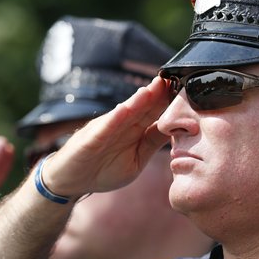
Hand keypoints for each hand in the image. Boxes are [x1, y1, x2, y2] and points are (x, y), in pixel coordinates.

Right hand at [45, 77, 170, 197]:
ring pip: (125, 113)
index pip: (154, 113)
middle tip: (175, 78)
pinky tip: (124, 109)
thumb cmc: (102, 170)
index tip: (187, 91)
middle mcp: (121, 125)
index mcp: (134, 131)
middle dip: (158, 94)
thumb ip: (152, 143)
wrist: (71, 181)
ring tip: (153, 87)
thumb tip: (176, 129)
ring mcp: (105, 130)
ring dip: (139, 100)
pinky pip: (104, 128)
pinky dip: (114, 119)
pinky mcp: (90, 139)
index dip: (169, 102)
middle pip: (142, 107)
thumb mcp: (136, 160)